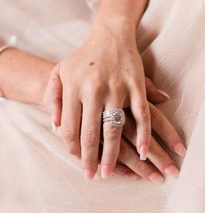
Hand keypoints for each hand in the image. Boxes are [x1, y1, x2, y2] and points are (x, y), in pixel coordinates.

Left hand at [46, 19, 153, 179]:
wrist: (110, 36)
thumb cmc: (83, 58)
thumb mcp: (60, 72)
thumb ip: (53, 97)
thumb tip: (53, 124)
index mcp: (73, 88)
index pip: (69, 127)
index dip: (72, 148)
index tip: (77, 162)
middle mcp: (93, 90)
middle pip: (90, 133)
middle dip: (90, 159)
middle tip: (92, 176)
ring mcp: (117, 88)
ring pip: (114, 128)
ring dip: (113, 154)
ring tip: (109, 172)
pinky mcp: (136, 86)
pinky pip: (142, 114)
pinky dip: (143, 135)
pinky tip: (143, 152)